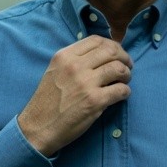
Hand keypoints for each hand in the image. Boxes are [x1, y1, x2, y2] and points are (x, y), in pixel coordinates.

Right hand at [17, 37, 132, 156]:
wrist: (38, 126)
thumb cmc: (47, 101)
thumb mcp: (55, 71)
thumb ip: (73, 61)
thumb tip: (99, 55)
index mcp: (65, 56)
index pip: (96, 40)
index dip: (112, 45)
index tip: (117, 54)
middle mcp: (75, 66)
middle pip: (111, 51)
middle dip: (124, 57)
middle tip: (127, 66)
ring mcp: (86, 83)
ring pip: (119, 68)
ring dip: (127, 74)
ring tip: (125, 81)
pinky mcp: (95, 101)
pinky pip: (121, 90)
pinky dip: (125, 91)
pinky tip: (122, 95)